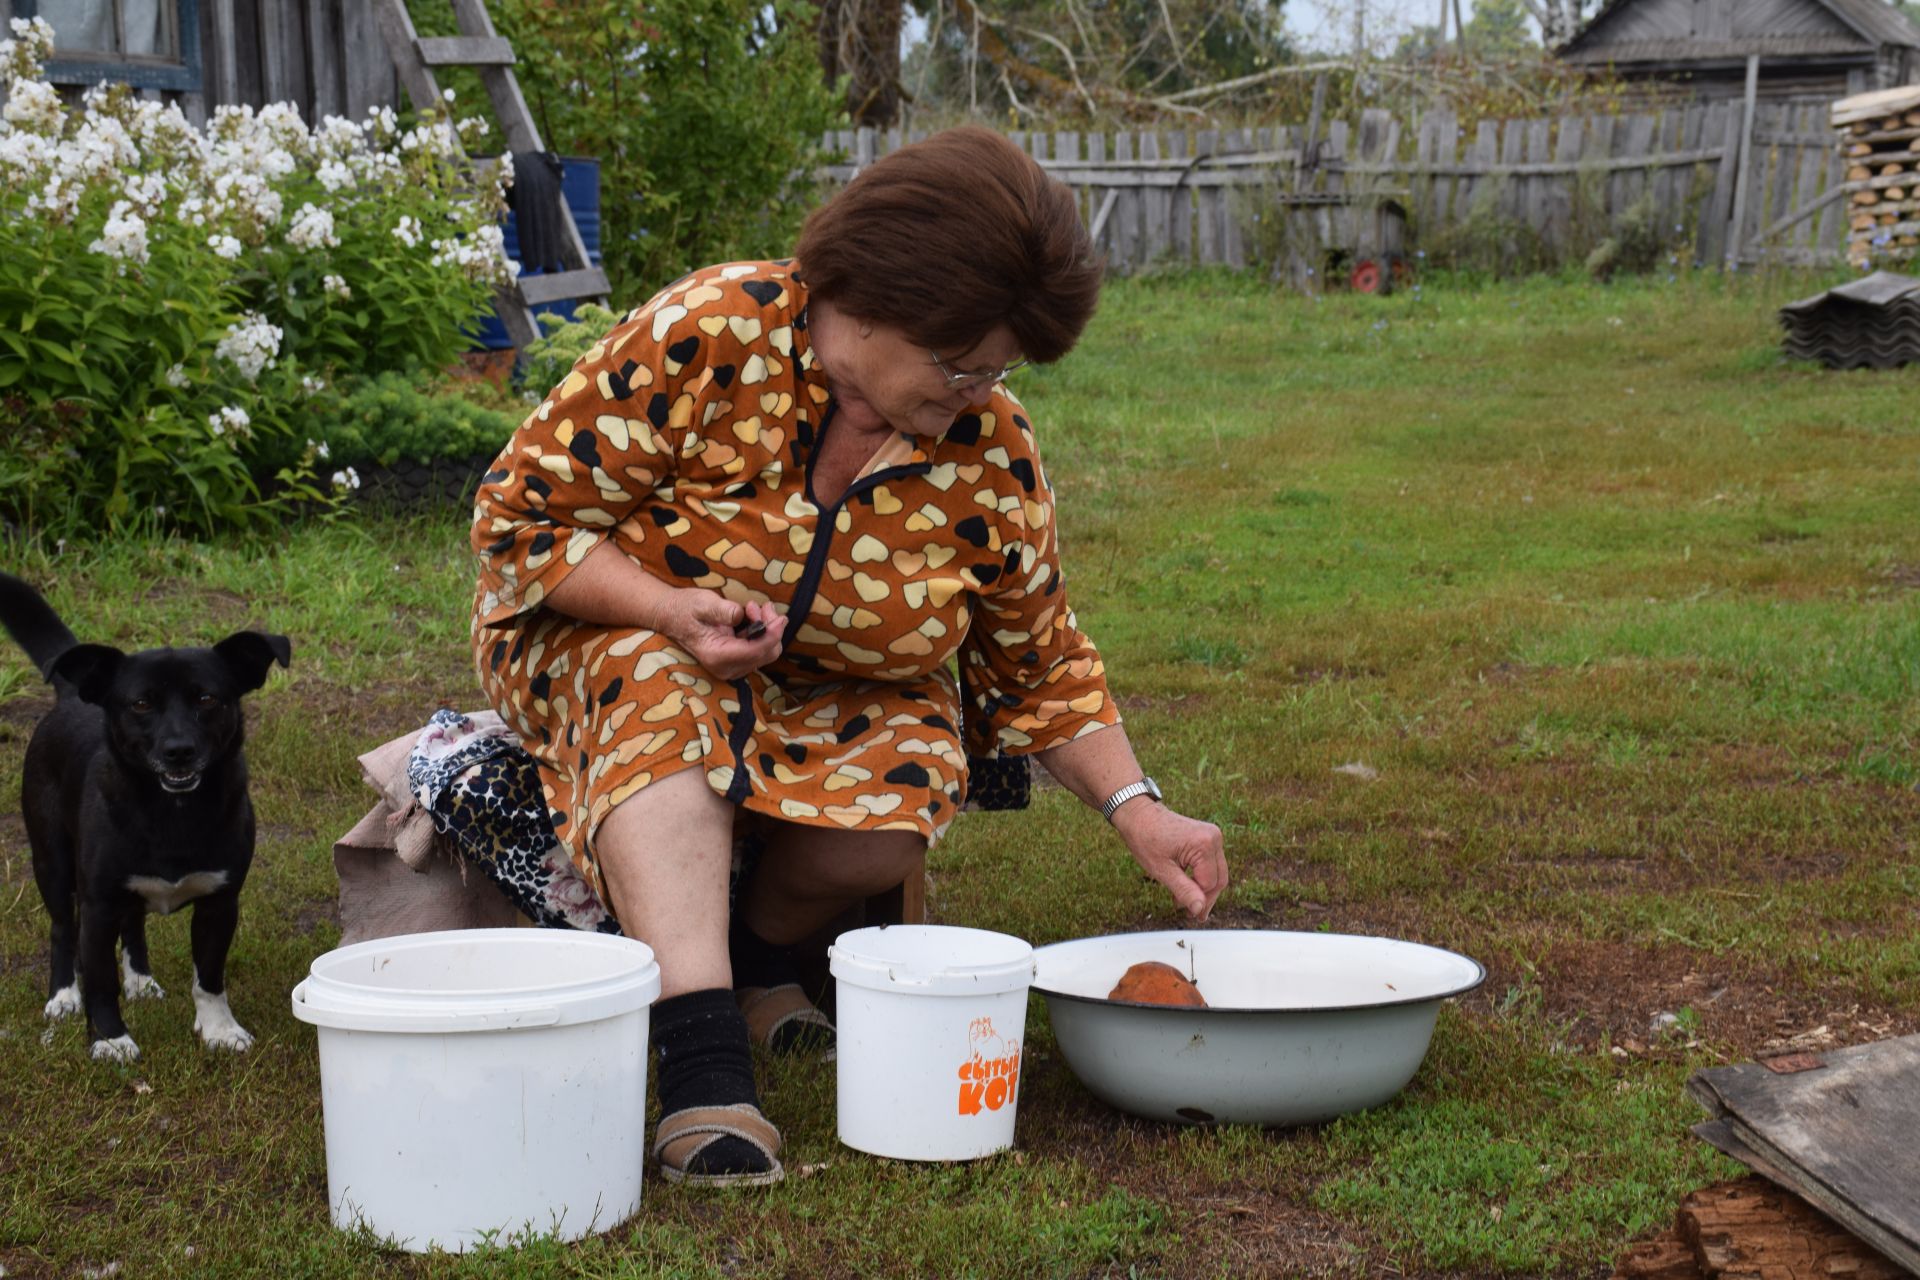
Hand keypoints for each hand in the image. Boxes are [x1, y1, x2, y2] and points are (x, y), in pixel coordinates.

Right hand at [665, 590, 786, 680]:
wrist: (671, 616)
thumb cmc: (685, 608)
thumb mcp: (702, 603)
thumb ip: (723, 610)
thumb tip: (741, 614)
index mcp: (717, 656)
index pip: (755, 651)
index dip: (772, 635)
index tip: (780, 617)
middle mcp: (726, 667)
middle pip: (766, 654)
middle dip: (771, 629)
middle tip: (761, 606)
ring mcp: (732, 667)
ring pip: (766, 653)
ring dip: (768, 629)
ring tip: (753, 608)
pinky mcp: (736, 661)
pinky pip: (759, 650)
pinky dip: (762, 633)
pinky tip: (752, 616)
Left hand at [1112, 801, 1226, 921]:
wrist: (1139, 815)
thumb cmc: (1145, 838)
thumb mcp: (1162, 870)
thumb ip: (1184, 890)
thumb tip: (1199, 909)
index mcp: (1204, 844)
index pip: (1210, 884)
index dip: (1199, 900)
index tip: (1186, 912)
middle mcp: (1213, 837)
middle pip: (1219, 879)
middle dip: (1206, 898)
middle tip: (1194, 914)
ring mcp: (1212, 835)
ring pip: (1217, 872)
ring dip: (1204, 888)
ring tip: (1187, 902)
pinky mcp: (1208, 837)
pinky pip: (1211, 863)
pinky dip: (1201, 877)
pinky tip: (1189, 886)